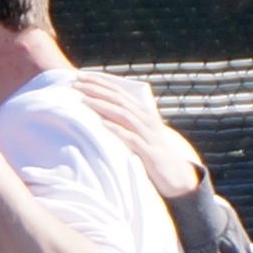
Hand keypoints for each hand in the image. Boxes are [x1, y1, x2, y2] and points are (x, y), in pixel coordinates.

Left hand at [69, 68, 207, 201]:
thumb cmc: (151, 153)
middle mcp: (147, 120)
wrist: (176, 176)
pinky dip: (117, 129)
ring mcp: (149, 135)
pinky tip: (102, 124)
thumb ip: (125, 121)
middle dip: (97, 89)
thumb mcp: (139, 134)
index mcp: (143, 113)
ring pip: (124, 115)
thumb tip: (98, 111)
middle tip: (76, 83)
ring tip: (84, 100)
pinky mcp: (149, 152)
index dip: (101, 82)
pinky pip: (131, 138)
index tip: (80, 76)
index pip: (120, 92)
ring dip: (103, 106)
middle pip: (120, 100)